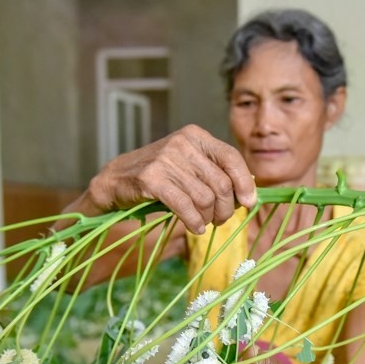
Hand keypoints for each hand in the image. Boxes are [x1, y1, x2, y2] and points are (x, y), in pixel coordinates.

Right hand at [57, 125, 256, 233]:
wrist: (114, 181)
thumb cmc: (158, 176)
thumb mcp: (188, 166)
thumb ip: (215, 172)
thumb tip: (250, 192)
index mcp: (195, 136)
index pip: (231, 157)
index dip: (245, 183)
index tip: (249, 203)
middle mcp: (182, 143)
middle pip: (221, 184)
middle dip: (225, 209)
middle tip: (219, 220)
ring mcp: (165, 160)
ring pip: (205, 198)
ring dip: (208, 218)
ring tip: (203, 223)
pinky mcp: (151, 179)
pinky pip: (185, 207)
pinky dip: (194, 222)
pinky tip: (194, 227)